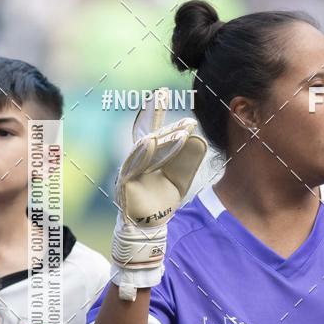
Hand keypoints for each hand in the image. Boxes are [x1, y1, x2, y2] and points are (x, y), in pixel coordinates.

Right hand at [111, 88, 206, 299]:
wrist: (148, 230)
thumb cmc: (163, 202)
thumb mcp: (181, 177)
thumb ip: (188, 159)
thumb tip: (198, 138)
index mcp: (151, 156)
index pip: (156, 129)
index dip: (157, 111)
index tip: (163, 93)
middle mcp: (138, 160)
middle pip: (149, 135)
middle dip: (158, 119)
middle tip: (171, 103)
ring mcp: (129, 171)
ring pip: (143, 150)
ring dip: (158, 137)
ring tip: (173, 127)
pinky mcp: (125, 185)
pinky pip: (132, 167)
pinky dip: (142, 155)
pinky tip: (151, 142)